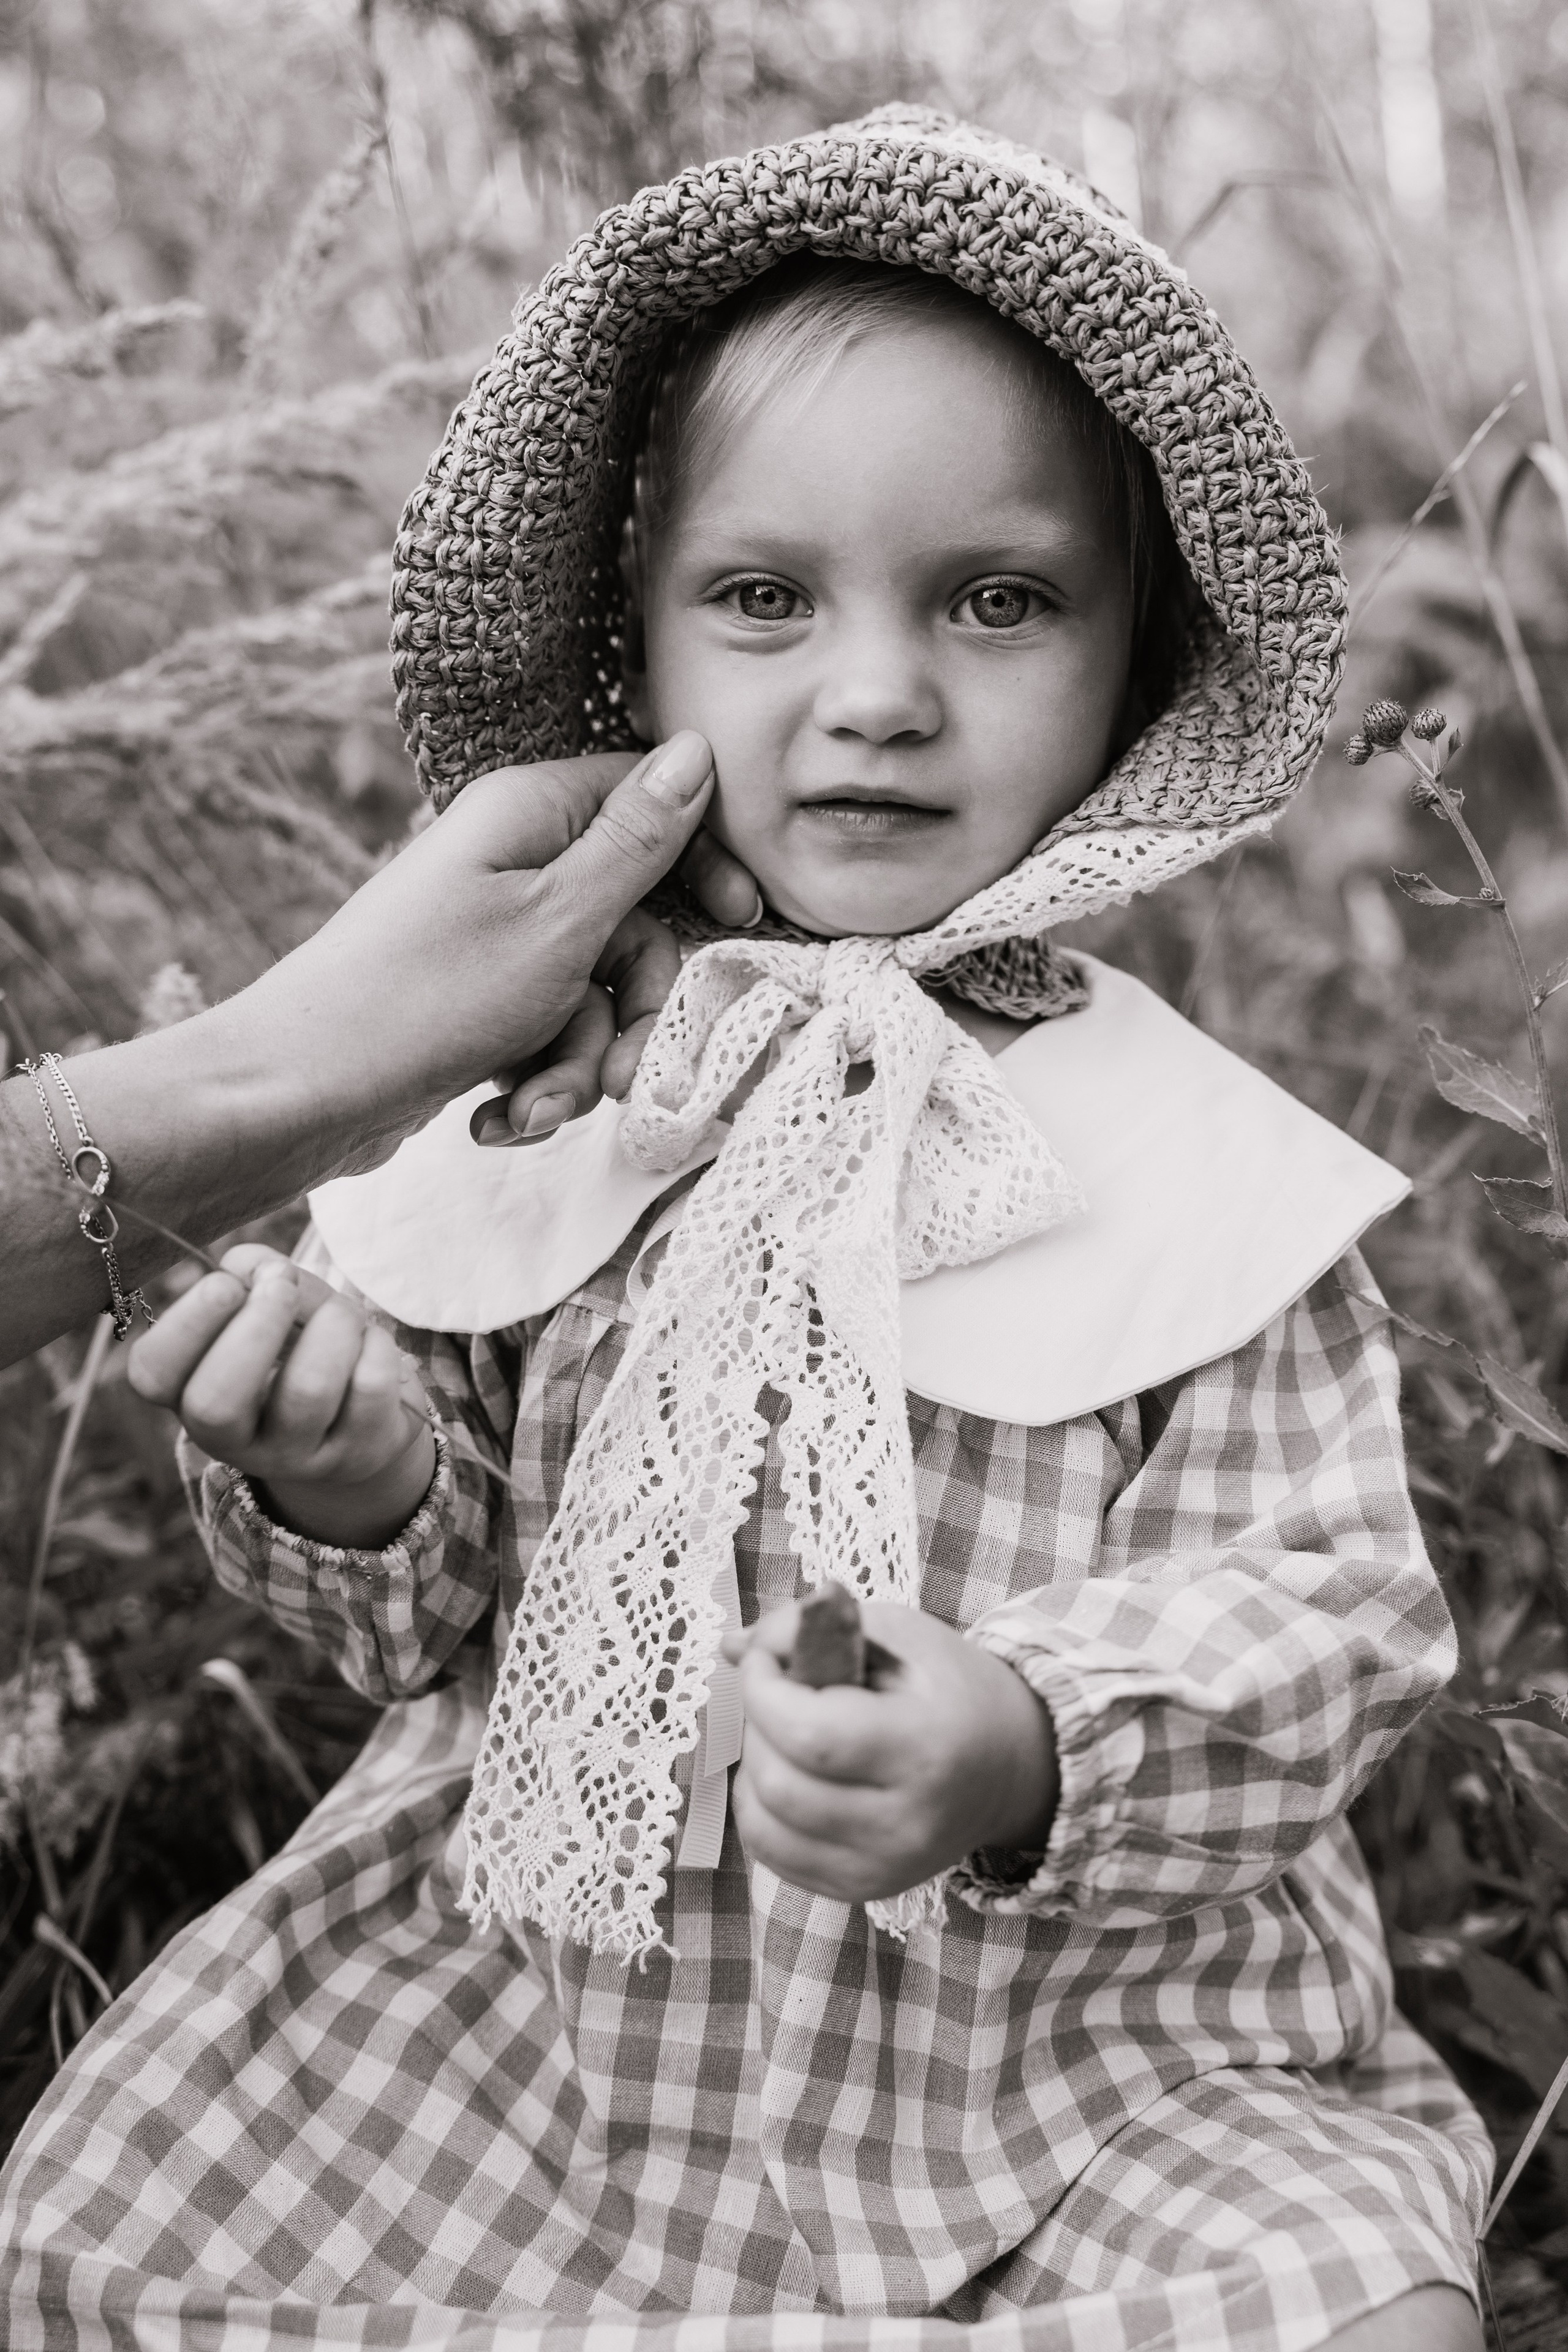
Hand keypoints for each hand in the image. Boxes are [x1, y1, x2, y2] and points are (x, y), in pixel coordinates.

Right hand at [128, 1245, 436, 1547]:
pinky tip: (370, 1345)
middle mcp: (233, 1439)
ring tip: (341, 1312)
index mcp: (191, 1395)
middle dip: (256, 1326)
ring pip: (307, 1389)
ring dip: (331, 1325)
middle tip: (281, 1284)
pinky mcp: (357, 1453)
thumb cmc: (303, 1351)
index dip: (188, 1322)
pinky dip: (376, 1345)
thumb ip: (257, 1279)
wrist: (364, 1422)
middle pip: (217, 1401)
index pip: (154, 1374)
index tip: (226, 1283)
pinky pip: (369, 1386)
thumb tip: (246, 1263)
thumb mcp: (274, 1312)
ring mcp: (296, 1456)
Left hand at [252, 729, 759, 1170]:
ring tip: (535, 1110)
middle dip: (636, 1012)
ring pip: (593, 997)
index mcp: (530, 814)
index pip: (650, 802)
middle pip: (633, 923)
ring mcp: (490, 938)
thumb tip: (698, 749)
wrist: (298, 1098)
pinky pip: (545, 1038)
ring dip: (580, 1067)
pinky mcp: (475, 1004)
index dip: (705, 862)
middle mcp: (510, 863)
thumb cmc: (426, 999)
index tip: (740, 919)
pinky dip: (535, 1084)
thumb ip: (639, 840)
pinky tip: (497, 1120)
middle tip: (627, 1074)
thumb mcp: (559, 918)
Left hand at [721, 1602, 1058, 1903]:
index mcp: (926, 1749)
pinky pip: (773, 1855)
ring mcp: (884, 1868)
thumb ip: (811, 1627)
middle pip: (779, 1783)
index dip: (764, 1690)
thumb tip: (732, 1647)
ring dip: (753, 1767)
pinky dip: (761, 1809)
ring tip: (785, 1735)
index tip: (764, 1660)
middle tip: (778, 1693)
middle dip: (757, 1725)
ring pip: (765, 1824)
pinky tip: (789, 1775)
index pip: (809, 1735)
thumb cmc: (949, 1687)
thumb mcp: (895, 1633)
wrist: (1007, 1765)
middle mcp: (907, 1824)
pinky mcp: (863, 1889)